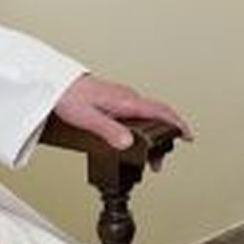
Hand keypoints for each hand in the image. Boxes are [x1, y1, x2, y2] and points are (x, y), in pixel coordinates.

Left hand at [52, 75, 192, 154]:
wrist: (55, 82)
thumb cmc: (67, 96)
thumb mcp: (87, 118)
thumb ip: (108, 131)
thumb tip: (127, 144)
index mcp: (125, 101)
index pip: (160, 112)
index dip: (177, 124)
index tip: (189, 136)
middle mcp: (127, 97)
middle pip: (157, 115)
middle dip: (165, 137)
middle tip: (159, 161)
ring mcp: (121, 97)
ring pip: (146, 115)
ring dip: (153, 133)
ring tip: (148, 155)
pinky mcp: (114, 99)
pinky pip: (137, 112)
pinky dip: (143, 126)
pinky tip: (134, 137)